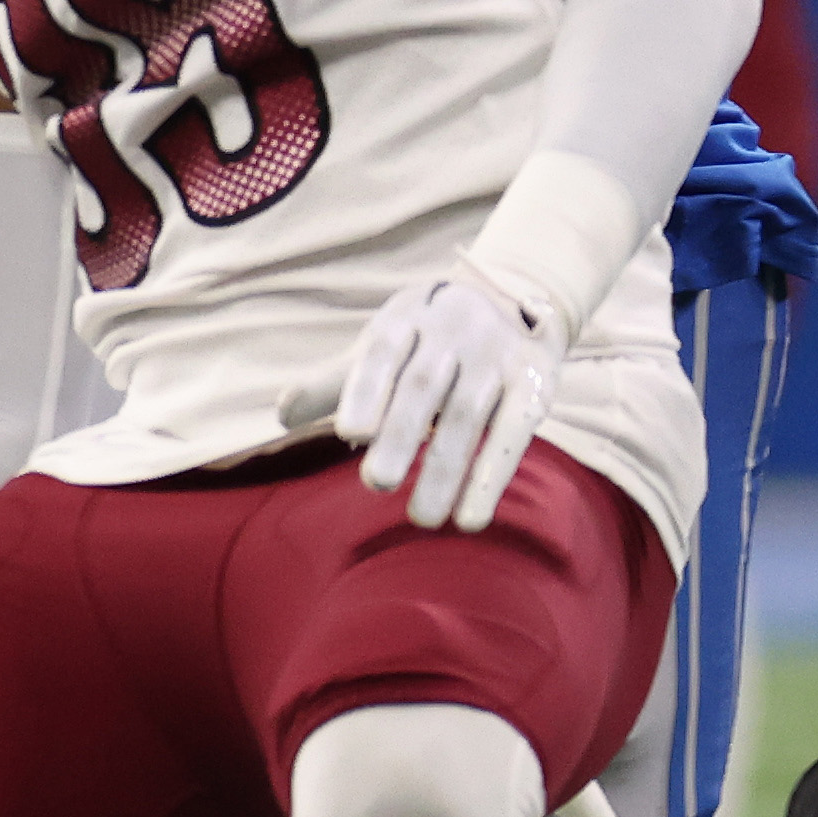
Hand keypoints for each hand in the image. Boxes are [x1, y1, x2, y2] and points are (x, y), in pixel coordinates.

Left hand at [332, 257, 558, 530]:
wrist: (515, 296)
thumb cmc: (427, 336)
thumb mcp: (383, 345)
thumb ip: (336, 382)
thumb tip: (283, 415)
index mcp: (406, 320)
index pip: (382, 353)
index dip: (366, 391)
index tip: (350, 434)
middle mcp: (452, 332)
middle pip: (422, 387)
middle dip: (400, 436)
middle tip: (377, 483)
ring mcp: (496, 356)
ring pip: (468, 415)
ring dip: (446, 470)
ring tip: (423, 519)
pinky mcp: (534, 382)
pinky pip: (515, 431)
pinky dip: (492, 476)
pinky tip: (471, 518)